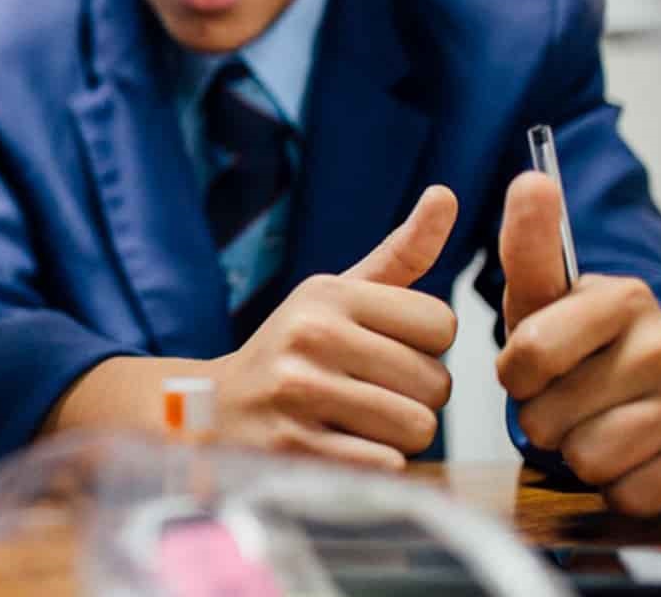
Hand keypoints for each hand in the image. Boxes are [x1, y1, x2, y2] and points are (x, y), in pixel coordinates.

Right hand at [210, 186, 459, 469]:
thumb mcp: (336, 295)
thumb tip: (446, 194)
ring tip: (356, 421)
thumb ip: (401, 254)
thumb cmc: (294, 350)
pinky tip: (341, 446)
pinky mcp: (295, 448)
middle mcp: (311, 335)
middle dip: (416, 397)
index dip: (425, 347)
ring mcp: (299, 393)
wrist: (214, 410)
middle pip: (436, 382)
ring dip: (398, 435)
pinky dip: (377, 465)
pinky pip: (386, 465)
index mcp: (328, 294)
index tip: (387, 350)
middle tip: (370, 392)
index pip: (442, 323)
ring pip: (416, 427)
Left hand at [495, 172, 660, 514]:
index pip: (530, 353)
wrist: (660, 390)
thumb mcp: (543, 296)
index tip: (529, 366)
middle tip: (566, 399)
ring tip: (593, 424)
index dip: (515, 374)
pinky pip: (629, 495)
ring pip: (589, 459)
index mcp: (624, 297)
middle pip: (550, 417)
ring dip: (576, 453)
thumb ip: (529, 243)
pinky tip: (630, 454)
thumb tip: (531, 178)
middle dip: (544, 417)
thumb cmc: (581, 341)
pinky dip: (617, 485)